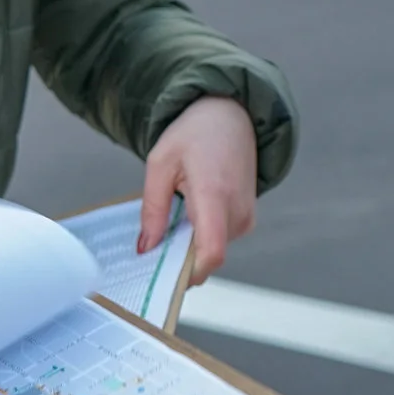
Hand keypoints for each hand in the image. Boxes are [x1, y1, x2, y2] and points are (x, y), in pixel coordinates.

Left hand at [140, 95, 257, 283]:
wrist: (231, 116)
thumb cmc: (195, 133)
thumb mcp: (160, 164)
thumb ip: (152, 209)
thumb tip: (146, 248)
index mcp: (214, 194)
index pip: (211, 252)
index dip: (188, 274)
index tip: (163, 278)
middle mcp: (237, 211)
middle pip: (206, 256)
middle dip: (179, 258)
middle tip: (152, 245)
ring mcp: (246, 216)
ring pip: (211, 249)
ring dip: (189, 244)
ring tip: (172, 216)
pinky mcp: (247, 219)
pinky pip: (219, 239)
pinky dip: (200, 236)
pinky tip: (187, 214)